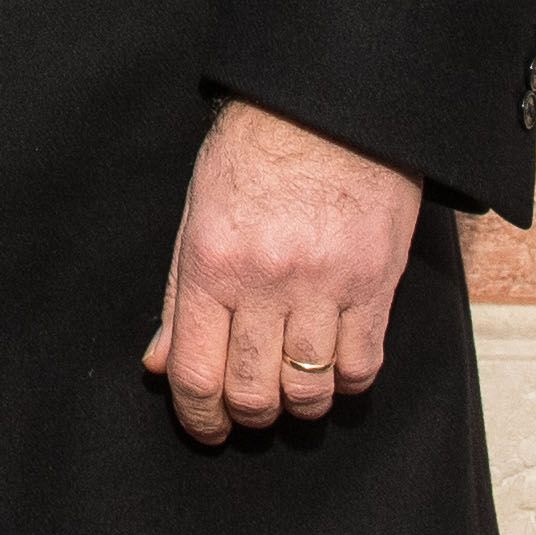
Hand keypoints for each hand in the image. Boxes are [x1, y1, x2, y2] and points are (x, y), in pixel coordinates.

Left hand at [143, 101, 422, 444]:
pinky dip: (346, 382)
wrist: (331, 106)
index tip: (206, 429)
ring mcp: (324, 284)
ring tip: (292, 390)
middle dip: (247, 416)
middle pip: (251, 392)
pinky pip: (361, 366)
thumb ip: (177, 295)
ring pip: (307, 389)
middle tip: (250, 410)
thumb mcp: (197, 213)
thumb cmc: (256, 154)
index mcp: (210, 262)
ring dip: (297, 405)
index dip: (198, 417)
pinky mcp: (376, 283)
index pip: (195, 372)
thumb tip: (159, 365)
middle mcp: (264, 280)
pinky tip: (334, 367)